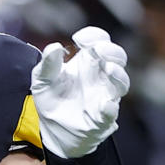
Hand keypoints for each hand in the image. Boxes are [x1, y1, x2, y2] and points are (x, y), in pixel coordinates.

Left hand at [31, 26, 129, 158]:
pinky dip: (110, 107)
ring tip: (109, 69)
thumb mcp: (42, 79)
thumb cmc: (52, 98)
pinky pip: (112, 111)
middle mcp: (100, 76)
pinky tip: (106, 104)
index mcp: (87, 62)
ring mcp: (104, 95)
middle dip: (111, 50)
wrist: (52, 129)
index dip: (94, 36)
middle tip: (99, 49)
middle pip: (117, 57)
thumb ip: (48, 64)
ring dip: (118, 74)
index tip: (79, 38)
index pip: (99, 41)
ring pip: (121, 82)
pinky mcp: (102, 117)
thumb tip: (55, 47)